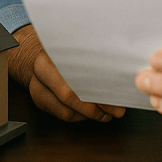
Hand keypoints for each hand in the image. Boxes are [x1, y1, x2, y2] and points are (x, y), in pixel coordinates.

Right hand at [9, 24, 124, 122]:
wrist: (41, 54)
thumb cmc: (66, 50)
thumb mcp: (80, 45)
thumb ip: (95, 55)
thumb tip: (124, 72)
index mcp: (53, 50)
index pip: (76, 71)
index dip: (98, 85)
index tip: (117, 92)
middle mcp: (41, 69)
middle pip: (69, 95)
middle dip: (96, 106)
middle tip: (117, 110)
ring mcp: (37, 86)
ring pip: (66, 110)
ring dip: (90, 115)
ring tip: (108, 113)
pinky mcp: (39, 100)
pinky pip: (63, 115)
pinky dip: (80, 116)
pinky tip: (92, 112)